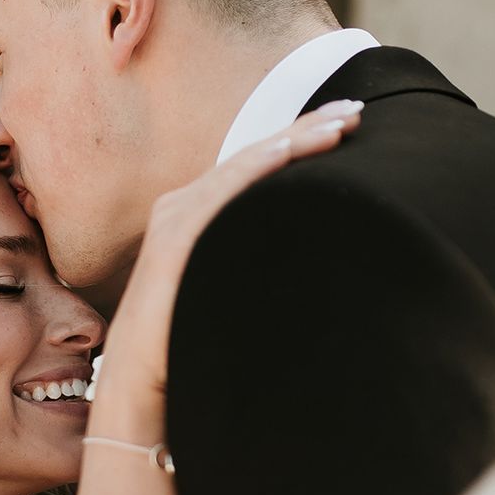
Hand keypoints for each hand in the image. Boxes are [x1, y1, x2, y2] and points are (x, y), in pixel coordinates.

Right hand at [91, 100, 363, 434]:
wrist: (138, 383)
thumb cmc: (184, 347)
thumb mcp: (228, 294)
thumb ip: (254, 268)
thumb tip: (307, 266)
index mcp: (197, 220)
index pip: (255, 172)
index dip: (300, 146)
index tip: (346, 131)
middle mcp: (184, 210)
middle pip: (254, 159)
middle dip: (306, 131)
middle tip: (356, 111)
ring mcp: (176, 219)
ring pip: (243, 167)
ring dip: (292, 142)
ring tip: (340, 124)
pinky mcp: (173, 237)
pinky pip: (221, 192)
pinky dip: (256, 167)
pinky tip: (287, 150)